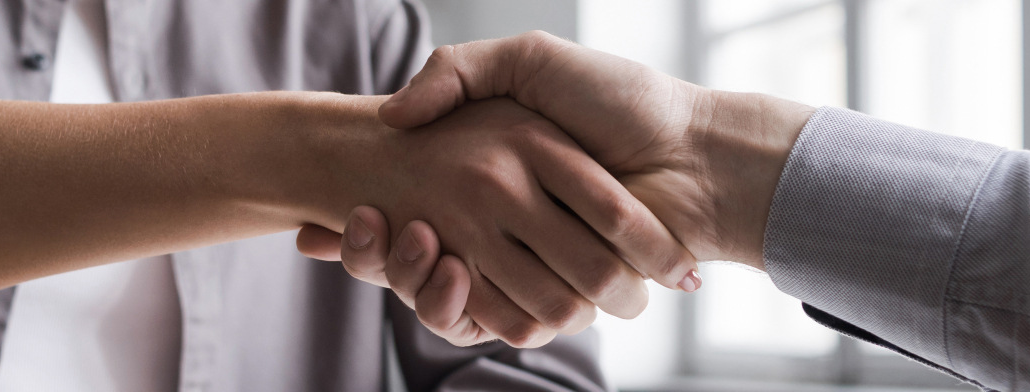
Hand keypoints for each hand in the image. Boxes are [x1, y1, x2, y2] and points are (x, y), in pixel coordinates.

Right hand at [301, 32, 813, 344]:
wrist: (696, 155)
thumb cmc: (622, 100)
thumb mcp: (531, 62)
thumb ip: (458, 71)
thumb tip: (394, 115)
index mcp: (499, 177)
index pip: (413, 211)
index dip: (369, 226)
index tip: (334, 220)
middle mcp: (512, 225)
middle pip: (420, 261)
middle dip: (377, 255)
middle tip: (341, 235)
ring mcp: (537, 264)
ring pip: (450, 296)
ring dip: (414, 283)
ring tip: (407, 246)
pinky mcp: (567, 298)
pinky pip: (502, 320)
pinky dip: (469, 312)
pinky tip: (446, 275)